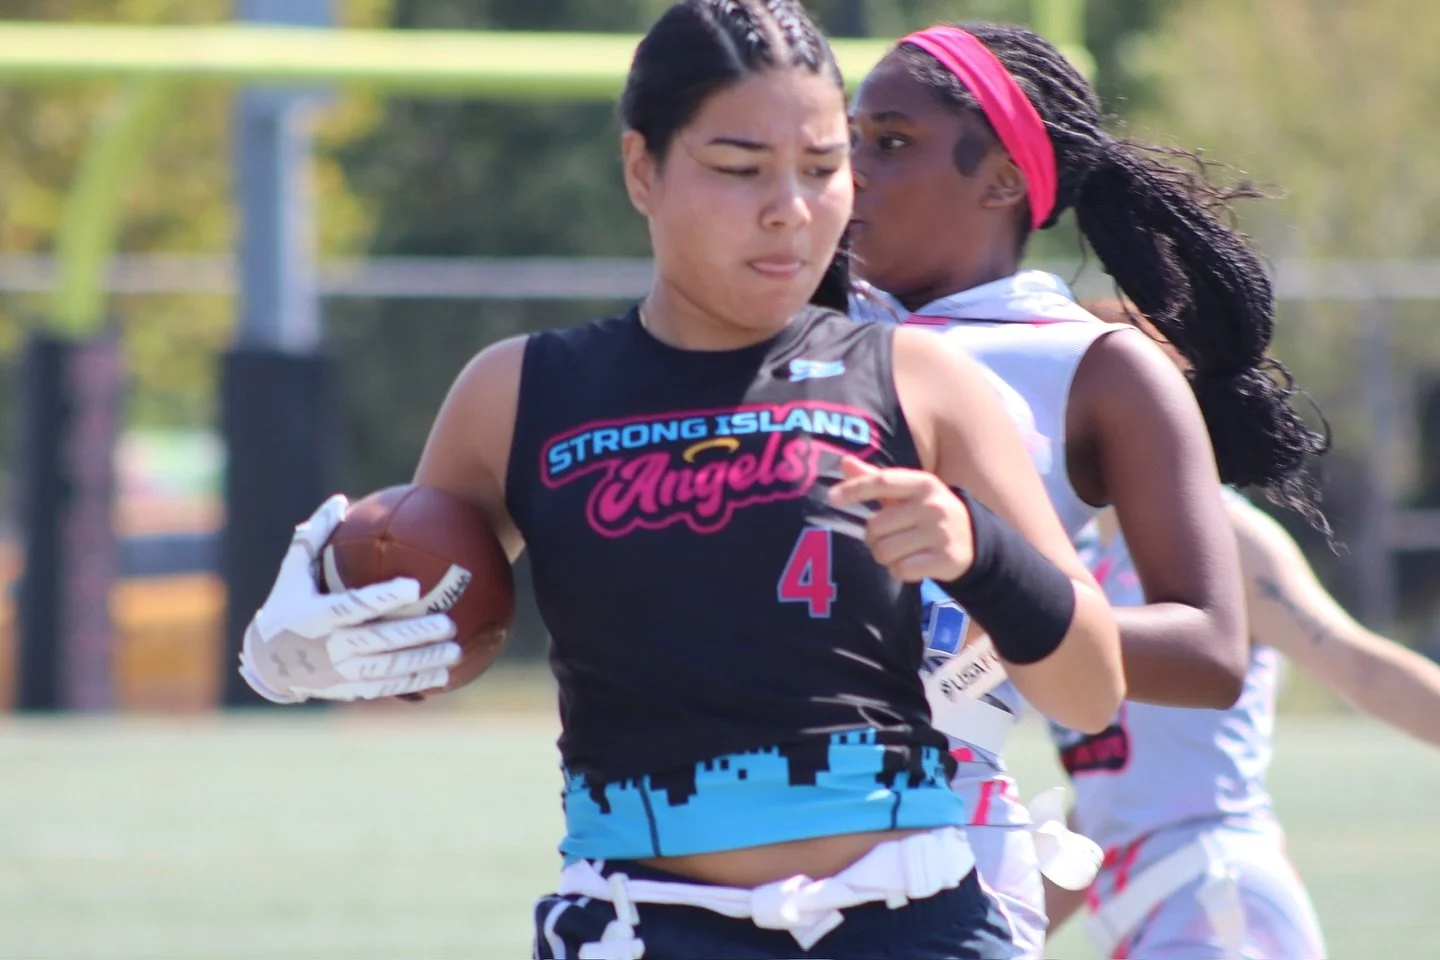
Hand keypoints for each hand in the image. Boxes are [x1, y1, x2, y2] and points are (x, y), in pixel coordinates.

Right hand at [237, 494, 461, 703]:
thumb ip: (315, 537)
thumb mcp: (292, 572)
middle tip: (448, 623)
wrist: (268, 663)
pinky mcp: (350, 689)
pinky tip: (444, 675)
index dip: (383, 598)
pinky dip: (416, 682)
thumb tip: (340, 500)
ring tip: (456, 650)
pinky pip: (387, 688)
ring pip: (388, 669)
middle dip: (415, 634)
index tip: (415, 587)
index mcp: (316, 615)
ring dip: (423, 661)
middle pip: (378, 642)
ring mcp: (340, 672)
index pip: (353, 606)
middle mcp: (329, 647)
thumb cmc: (287, 605)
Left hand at [827, 456, 974, 582]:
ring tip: (902, 551)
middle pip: (875, 526)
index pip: (882, 482)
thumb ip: (875, 479)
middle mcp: (933, 505)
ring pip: (885, 552)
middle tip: (890, 537)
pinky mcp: (945, 559)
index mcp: (923, 483)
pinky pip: (901, 570)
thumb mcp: (908, 492)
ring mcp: (941, 533)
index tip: (831, 498)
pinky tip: (913, 564)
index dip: (854, 489)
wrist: (972, 541)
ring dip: (886, 556)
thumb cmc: (927, 513)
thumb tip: (844, 462)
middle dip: (874, 537)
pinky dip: (900, 571)